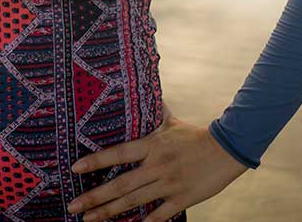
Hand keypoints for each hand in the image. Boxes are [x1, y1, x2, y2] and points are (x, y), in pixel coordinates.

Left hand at [65, 115, 248, 221]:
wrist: (228, 148)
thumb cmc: (196, 135)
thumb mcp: (171, 122)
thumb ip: (155, 113)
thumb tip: (146, 91)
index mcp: (152, 145)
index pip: (118, 153)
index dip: (96, 161)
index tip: (75, 168)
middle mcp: (157, 166)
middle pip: (120, 184)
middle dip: (95, 197)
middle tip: (73, 207)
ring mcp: (169, 184)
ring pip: (134, 202)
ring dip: (110, 212)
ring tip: (89, 220)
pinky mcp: (183, 198)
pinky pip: (159, 215)